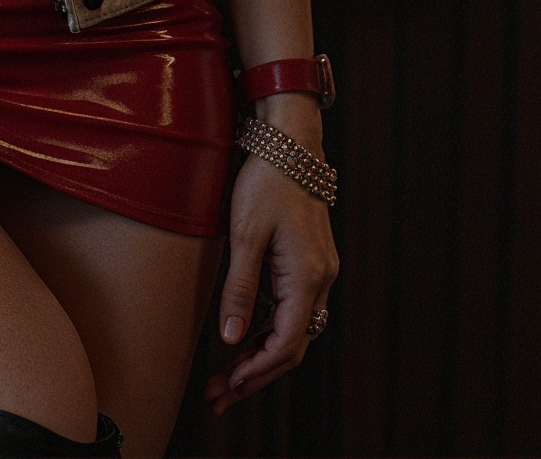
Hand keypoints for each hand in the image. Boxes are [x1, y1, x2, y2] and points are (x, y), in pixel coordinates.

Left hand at [204, 98, 337, 412]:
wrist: (291, 144)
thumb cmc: (265, 182)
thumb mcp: (244, 235)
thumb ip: (239, 289)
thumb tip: (231, 338)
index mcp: (306, 276)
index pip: (286, 343)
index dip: (257, 371)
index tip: (228, 387)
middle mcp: (321, 280)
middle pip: (292, 345)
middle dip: (257, 375)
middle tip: (219, 397)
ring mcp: (320, 272)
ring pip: (295, 331)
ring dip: (262, 356)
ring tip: (226, 377)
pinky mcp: (312, 263)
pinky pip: (294, 310)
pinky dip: (270, 331)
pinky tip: (245, 338)